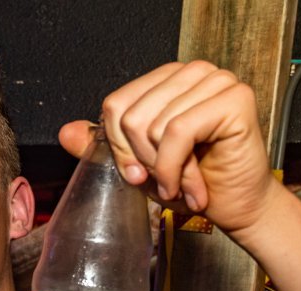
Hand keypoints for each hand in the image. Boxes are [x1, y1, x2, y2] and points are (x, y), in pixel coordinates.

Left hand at [58, 61, 280, 235]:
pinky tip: (189, 187)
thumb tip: (65, 132)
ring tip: (179, 185)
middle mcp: (192, 73)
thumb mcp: (137, 164)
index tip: (135, 173)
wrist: (235, 208)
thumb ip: (104, 145)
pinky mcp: (234, 99)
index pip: (116, 105)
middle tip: (163, 181)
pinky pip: (178, 132)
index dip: (118, 147)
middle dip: (142, 161)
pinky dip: (176, 168)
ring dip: (163, 169)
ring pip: (154, 125)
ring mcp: (216, 81)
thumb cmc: (189, 183)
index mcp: (167, 80)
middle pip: (131, 116)